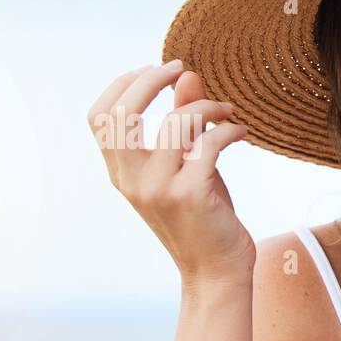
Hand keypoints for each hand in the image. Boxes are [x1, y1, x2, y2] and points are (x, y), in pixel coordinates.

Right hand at [87, 61, 254, 283]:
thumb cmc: (203, 219)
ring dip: (207, 107)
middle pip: (122, 113)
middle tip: (184, 68)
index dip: (124, 84)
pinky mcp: (191, 195)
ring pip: (175, 123)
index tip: (158, 70)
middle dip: (152, 79)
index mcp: (121, 173)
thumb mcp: (187, 167)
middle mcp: (131, 180)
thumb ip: (183, 123)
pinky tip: (240, 132)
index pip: (100, 117)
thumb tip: (187, 75)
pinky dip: (228, 130)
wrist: (217, 272)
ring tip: (227, 111)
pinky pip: (209, 144)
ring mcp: (158, 189)